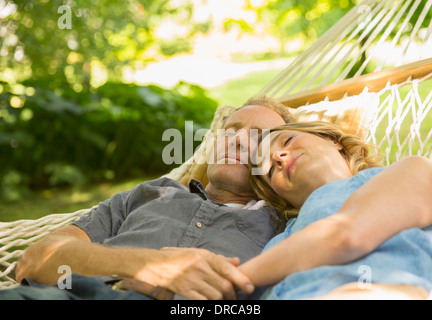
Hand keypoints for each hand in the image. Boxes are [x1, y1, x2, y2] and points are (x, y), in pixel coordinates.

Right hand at [135, 247, 253, 299]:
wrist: (158, 265)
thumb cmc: (181, 257)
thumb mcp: (200, 253)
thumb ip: (219, 259)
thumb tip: (237, 261)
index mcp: (205, 256)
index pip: (227, 268)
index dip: (241, 279)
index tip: (250, 287)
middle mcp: (200, 267)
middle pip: (223, 285)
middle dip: (233, 295)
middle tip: (236, 299)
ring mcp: (192, 280)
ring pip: (215, 295)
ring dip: (223, 301)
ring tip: (225, 302)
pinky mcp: (185, 291)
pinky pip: (203, 301)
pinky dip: (210, 304)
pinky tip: (212, 303)